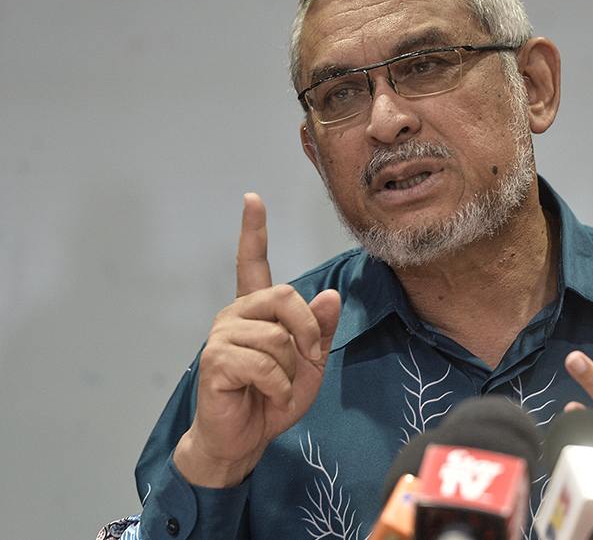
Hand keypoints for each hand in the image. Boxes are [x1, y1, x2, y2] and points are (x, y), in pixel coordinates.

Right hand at [173, 193, 340, 487]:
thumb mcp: (310, 362)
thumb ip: (320, 329)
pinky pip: (264, 364)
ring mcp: (221, 335)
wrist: (245, 439)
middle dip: (308, 333)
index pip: (253, 262)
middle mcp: (236, 314)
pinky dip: (278, 387)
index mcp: (257, 310)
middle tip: (306, 361)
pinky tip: (268, 396)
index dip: (253, 231)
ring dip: (292, 370)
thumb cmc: (274, 398)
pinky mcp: (215, 360)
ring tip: (278, 387)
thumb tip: (329, 295)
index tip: (252, 199)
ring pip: (279, 337)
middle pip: (286, 297)